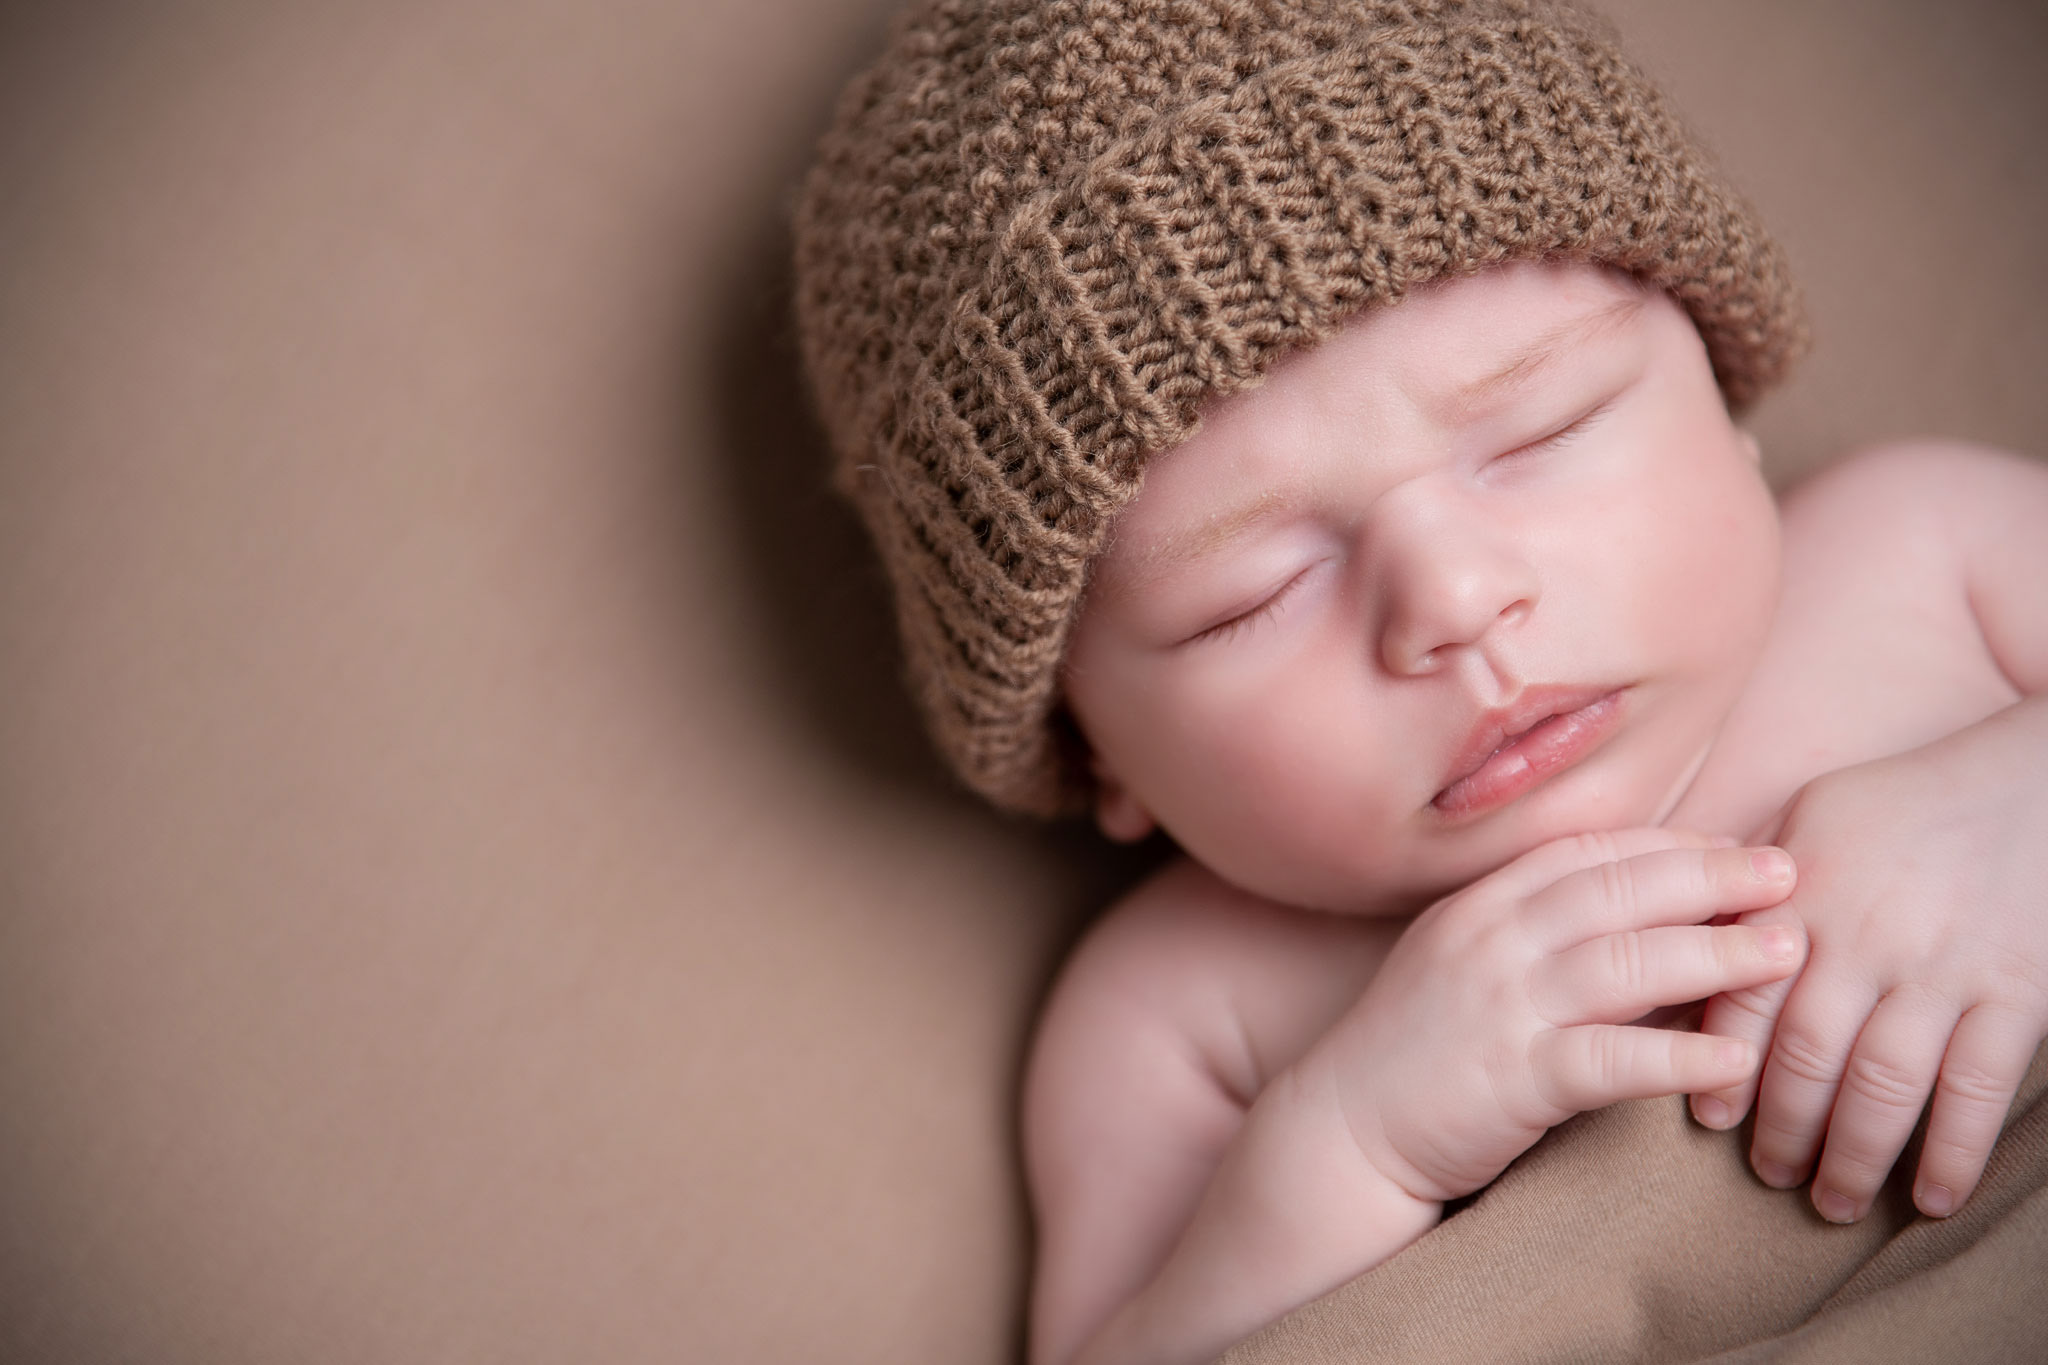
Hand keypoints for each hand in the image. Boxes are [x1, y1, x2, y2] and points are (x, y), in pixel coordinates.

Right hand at [1311, 828, 1803, 1203]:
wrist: (1342, 1130)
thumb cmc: (1416, 1052)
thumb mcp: (1467, 966)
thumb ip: (1541, 938)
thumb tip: (1651, 927)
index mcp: (1480, 904)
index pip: (1589, 853)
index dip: (1670, 845)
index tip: (1735, 849)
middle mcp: (1490, 939)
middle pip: (1620, 890)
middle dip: (1712, 877)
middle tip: (1789, 873)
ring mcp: (1499, 1005)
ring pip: (1626, 962)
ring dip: (1716, 954)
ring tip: (1788, 952)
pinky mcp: (1511, 1079)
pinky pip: (1609, 1061)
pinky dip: (1676, 1058)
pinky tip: (1733, 1062)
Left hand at [1691, 705, 2047, 1222]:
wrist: (2035, 781)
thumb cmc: (1912, 798)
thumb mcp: (1816, 817)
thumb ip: (1757, 885)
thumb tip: (1692, 935)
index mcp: (1804, 897)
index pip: (1744, 997)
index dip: (1721, 1065)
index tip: (1709, 1119)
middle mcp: (1864, 940)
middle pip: (1805, 1057)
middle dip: (1782, 1128)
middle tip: (1770, 1176)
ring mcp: (1941, 970)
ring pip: (1883, 1086)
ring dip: (1854, 1156)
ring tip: (1833, 1201)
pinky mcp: (2015, 993)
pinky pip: (1977, 1089)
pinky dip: (1954, 1152)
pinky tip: (1933, 1199)